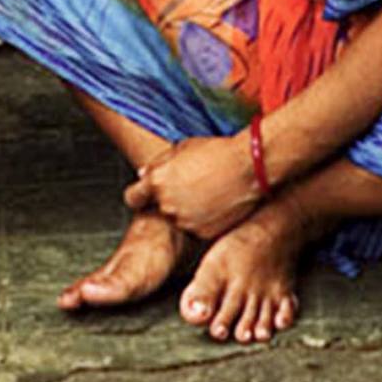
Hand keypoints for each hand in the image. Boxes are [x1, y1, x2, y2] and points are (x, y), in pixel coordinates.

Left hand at [122, 137, 257, 239]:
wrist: (248, 167)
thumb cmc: (216, 152)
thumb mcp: (182, 147)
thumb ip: (158, 163)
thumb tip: (143, 174)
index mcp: (157, 182)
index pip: (132, 198)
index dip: (138, 196)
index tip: (144, 195)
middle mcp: (167, 204)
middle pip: (159, 208)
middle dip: (169, 200)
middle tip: (189, 187)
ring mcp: (185, 221)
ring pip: (178, 219)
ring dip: (186, 211)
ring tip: (206, 194)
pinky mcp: (203, 233)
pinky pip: (196, 229)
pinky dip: (202, 221)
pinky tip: (216, 205)